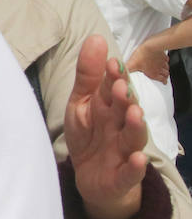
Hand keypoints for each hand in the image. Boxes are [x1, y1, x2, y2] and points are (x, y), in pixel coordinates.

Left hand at [66, 35, 147, 218]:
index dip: (114, 77)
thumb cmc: (89, 136)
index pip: (114, 89)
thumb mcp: (81, 104)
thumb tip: (96, 38)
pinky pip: (130, 173)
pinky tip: (137, 158)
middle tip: (120, 86)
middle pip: (125, 112)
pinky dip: (135, 167)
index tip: (111, 63)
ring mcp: (123, 152)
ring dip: (134, 126)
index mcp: (109, 108)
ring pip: (132, 139)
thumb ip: (88, 76)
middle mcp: (120, 127)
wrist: (92, 179)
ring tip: (134, 113)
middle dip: (124, 98)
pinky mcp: (122, 177)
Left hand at [127, 43, 169, 83]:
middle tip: (163, 76)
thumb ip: (127, 70)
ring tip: (163, 69)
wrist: (150, 46)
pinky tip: (163, 60)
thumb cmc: (142, 56)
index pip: (162, 80)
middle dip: (165, 75)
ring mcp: (162, 61)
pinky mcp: (163, 55)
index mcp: (153, 73)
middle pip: (166, 74)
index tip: (164, 82)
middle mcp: (159, 68)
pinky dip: (165, 61)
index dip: (163, 81)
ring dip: (165, 69)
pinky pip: (166, 59)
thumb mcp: (132, 65)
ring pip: (167, 67)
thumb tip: (121, 74)